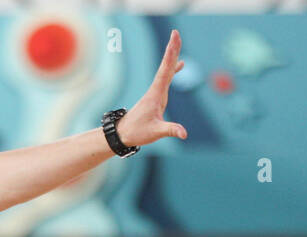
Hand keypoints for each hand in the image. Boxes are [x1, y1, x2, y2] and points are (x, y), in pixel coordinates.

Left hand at [117, 30, 188, 146]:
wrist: (122, 134)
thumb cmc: (137, 133)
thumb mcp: (156, 132)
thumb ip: (171, 130)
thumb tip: (184, 133)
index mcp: (156, 94)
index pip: (166, 70)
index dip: (171, 54)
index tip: (174, 39)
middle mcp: (155, 90)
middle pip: (165, 66)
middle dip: (171, 50)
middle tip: (175, 33)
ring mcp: (155, 92)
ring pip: (165, 70)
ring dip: (171, 56)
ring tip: (177, 42)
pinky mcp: (156, 97)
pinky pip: (166, 78)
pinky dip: (172, 69)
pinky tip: (179, 64)